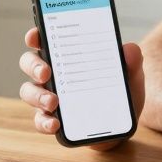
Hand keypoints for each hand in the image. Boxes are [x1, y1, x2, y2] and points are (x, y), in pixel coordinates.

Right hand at [18, 27, 144, 151]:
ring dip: (37, 96)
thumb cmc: (120, 92)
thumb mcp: (130, 76)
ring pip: (29, 91)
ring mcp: (48, 96)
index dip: (35, 36)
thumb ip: (132, 62)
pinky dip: (44, 122)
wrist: (122, 125)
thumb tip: (130, 49)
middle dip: (34, 66)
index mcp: (67, 56)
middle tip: (46, 72)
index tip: (34, 37)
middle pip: (30, 63)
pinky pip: (40, 120)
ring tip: (53, 102)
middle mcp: (53, 74)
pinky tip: (54, 123)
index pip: (45, 40)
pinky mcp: (51, 119)